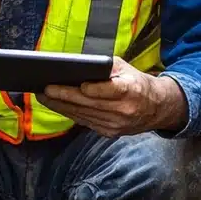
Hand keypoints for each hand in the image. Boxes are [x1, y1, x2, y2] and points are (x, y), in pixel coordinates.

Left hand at [40, 57, 187, 137]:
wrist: (157, 109)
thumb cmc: (137, 83)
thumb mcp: (126, 68)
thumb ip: (105, 67)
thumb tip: (78, 66)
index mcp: (132, 90)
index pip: (111, 90)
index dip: (94, 89)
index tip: (79, 84)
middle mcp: (124, 110)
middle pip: (89, 104)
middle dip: (64, 96)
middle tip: (44, 89)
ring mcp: (116, 124)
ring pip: (83, 115)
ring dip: (61, 106)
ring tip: (44, 96)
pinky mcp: (110, 133)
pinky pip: (85, 122)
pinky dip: (70, 113)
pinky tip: (57, 105)